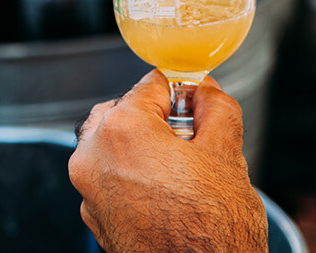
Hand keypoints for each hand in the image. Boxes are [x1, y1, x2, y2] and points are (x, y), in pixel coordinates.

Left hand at [68, 71, 267, 252]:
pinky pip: (110, 179)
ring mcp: (89, 190)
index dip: (182, 93)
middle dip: (156, 117)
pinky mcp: (95, 217)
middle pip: (124, 111)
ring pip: (113, 145)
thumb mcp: (226, 154)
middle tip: (191, 137)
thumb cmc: (214, 230)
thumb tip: (205, 91)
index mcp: (122, 129)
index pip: (152, 85)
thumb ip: (215, 107)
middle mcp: (93, 156)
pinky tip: (166, 194)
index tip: (197, 104)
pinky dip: (132, 176)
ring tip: (181, 169)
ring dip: (141, 145)